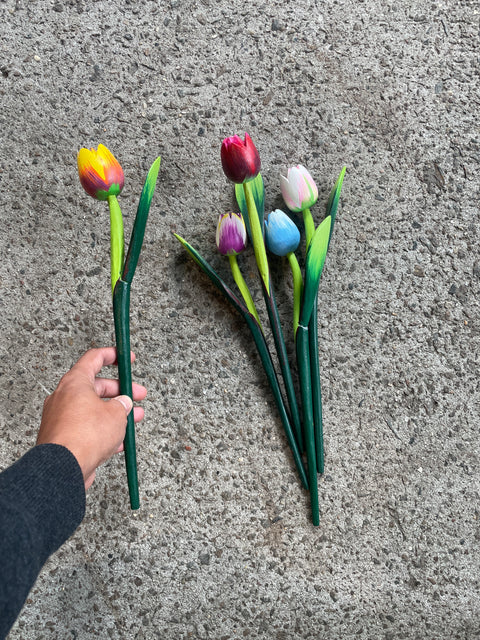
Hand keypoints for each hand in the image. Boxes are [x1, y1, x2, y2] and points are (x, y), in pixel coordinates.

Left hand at [37, 347, 146, 489]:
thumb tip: (124, 404)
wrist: (63, 468)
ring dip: (115, 413)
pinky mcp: (63, 437)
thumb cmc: (83, 436)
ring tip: (134, 419)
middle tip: (137, 394)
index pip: (93, 358)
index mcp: (75, 382)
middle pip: (96, 386)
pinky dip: (103, 430)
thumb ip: (122, 405)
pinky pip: (87, 428)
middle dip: (120, 391)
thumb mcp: (115, 414)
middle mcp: (64, 397)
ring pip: (93, 409)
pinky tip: (118, 440)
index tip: (124, 356)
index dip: (112, 355)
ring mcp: (62, 418)